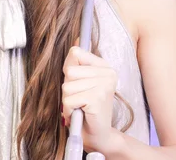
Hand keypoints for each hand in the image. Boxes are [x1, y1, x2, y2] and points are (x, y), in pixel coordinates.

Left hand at [61, 37, 118, 154]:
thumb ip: (77, 63)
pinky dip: (69, 110)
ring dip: (68, 101)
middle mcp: (108, 73)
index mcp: (104, 66)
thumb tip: (76, 40)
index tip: (79, 83)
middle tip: (80, 99)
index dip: (69, 70)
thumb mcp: (80, 82)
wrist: (98, 135)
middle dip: (68, 88)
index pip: (75, 53)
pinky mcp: (97, 98)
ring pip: (66, 86)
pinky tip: (81, 113)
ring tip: (80, 107)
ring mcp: (104, 85)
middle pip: (69, 71)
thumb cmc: (86, 109)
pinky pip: (68, 100)